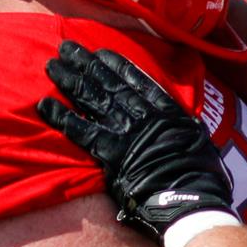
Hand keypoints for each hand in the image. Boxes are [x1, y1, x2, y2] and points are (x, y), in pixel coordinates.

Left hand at [38, 41, 233, 241]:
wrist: (192, 199)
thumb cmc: (201, 176)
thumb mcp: (197, 140)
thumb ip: (180, 126)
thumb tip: (177, 122)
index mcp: (166, 110)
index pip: (136, 79)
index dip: (115, 64)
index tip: (99, 52)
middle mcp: (143, 115)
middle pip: (108, 83)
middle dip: (85, 63)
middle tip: (66, 47)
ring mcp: (126, 132)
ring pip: (93, 99)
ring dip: (70, 81)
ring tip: (52, 65)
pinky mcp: (111, 153)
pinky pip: (81, 131)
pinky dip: (62, 117)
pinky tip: (45, 105)